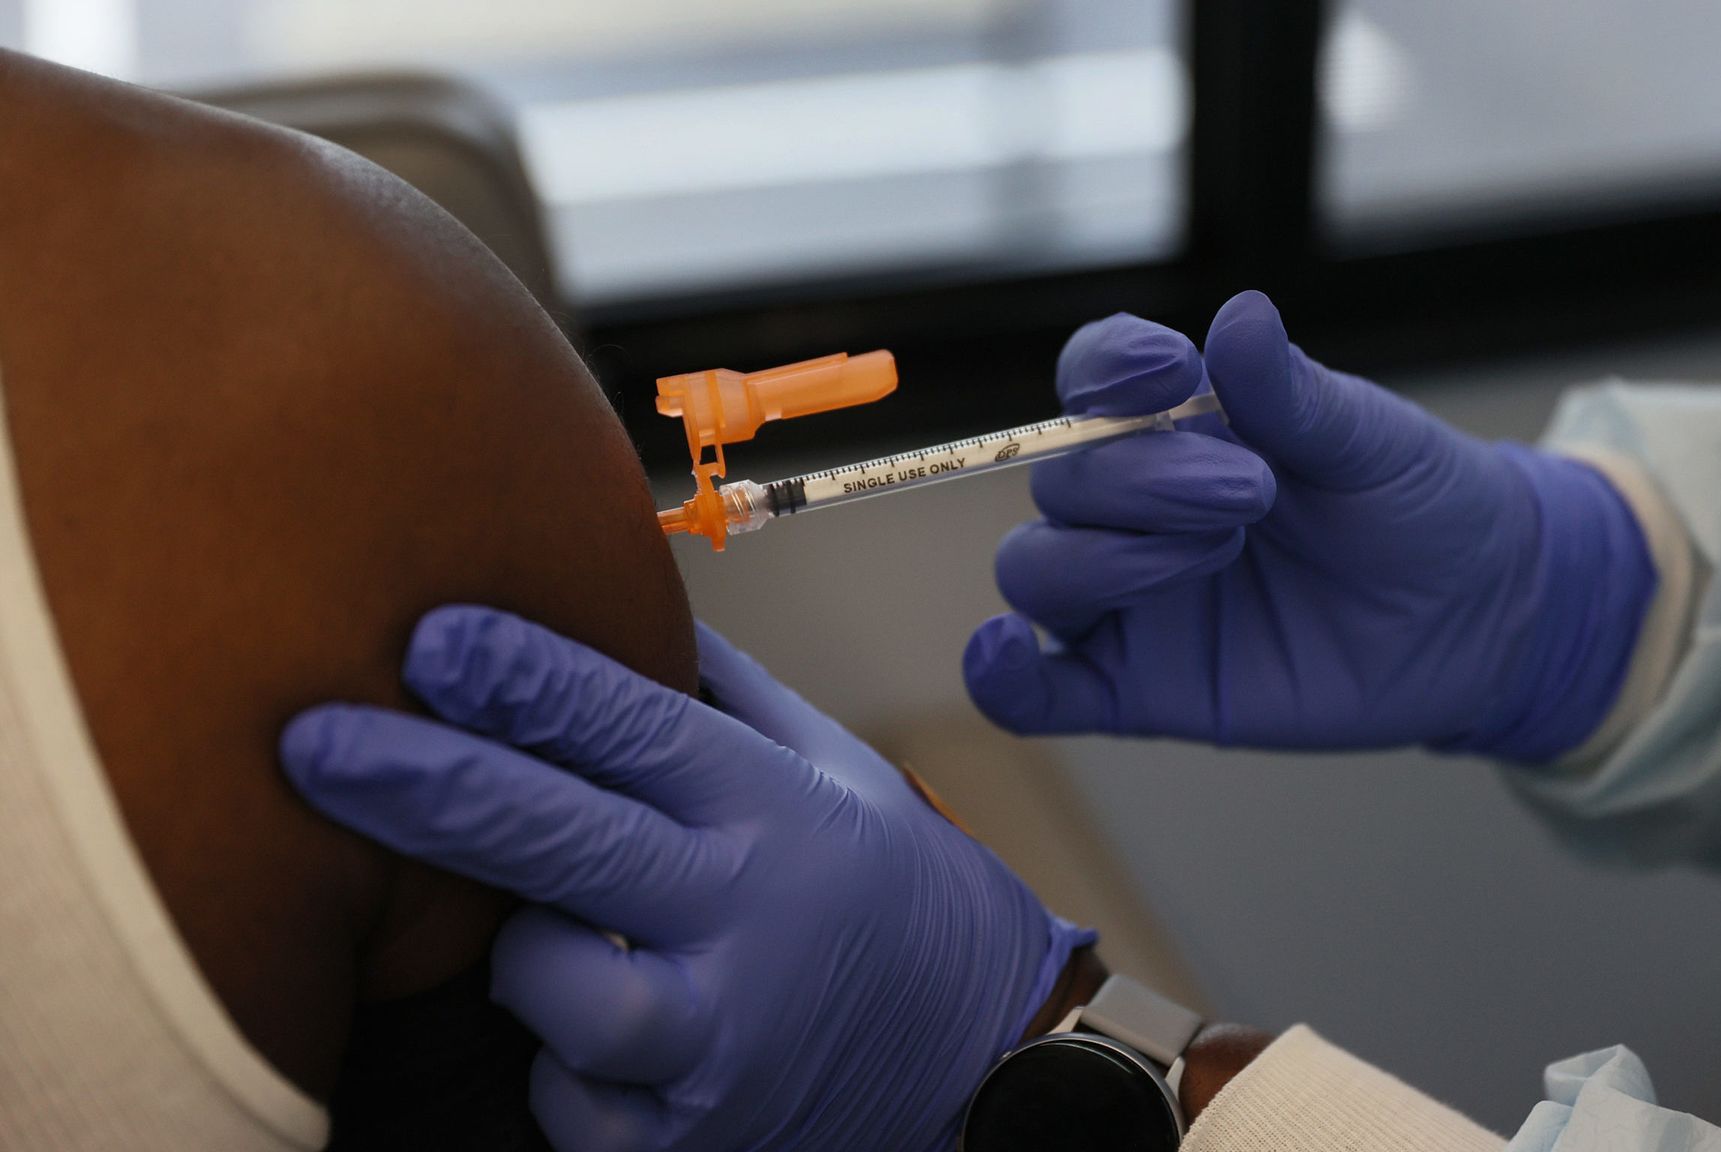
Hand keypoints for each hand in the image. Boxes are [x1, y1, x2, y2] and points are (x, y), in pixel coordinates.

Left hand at [281, 606, 1092, 1151]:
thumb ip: (722, 696)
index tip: (430, 636)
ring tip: (566, 934)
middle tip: (313, 740)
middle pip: (553, 839)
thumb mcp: (836, 766)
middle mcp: (744, 919)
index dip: (521, 678)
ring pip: (544, 981)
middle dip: (422, 782)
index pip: (629, 726)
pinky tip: (611, 1033)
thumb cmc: (898, 890)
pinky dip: (564, 1059)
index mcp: (777, 810)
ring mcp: (714, 1039)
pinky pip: (562, 1092)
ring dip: (522, 948)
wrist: (981, 1053)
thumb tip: (616, 609)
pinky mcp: (685, 1136)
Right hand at [965, 291, 1654, 760]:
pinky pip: (1038, 693)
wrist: (1481, 619)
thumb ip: (1294, 395)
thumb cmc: (1421, 508)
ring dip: (1105, 559)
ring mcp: (1131, 600)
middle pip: (1062, 480)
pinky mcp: (1138, 688)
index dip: (1108, 370)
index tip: (1172, 369)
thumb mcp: (1373, 442)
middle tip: (1253, 493)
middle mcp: (1137, 509)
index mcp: (1182, 426)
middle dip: (1145, 482)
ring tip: (1216, 555)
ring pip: (1037, 571)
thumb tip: (1240, 315)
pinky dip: (1000, 677)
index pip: (1093, 379)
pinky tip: (1001, 654)